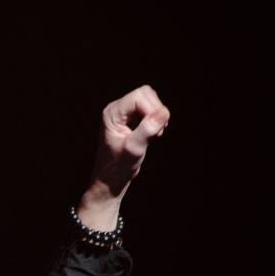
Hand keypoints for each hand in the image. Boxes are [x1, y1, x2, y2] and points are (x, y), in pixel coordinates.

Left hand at [79, 85, 169, 229]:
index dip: (152, 109)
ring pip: (149, 101)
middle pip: (145, 94)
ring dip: (157, 115)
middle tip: (157, 131)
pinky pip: (149, 110)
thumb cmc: (117, 168)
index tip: (157, 129)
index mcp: (112, 113)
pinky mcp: (131, 121)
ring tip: (155, 134)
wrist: (110, 181)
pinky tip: (153, 134)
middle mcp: (117, 110)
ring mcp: (124, 114)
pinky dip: (155, 119)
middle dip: (156, 110)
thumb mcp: (133, 150)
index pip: (139, 96)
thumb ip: (146, 130)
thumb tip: (163, 113)